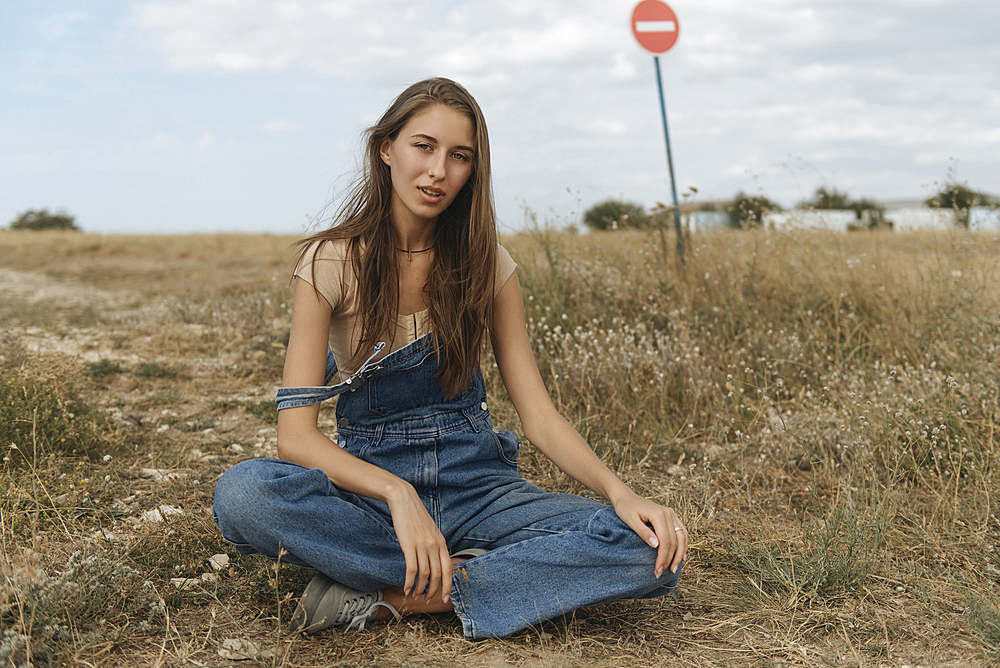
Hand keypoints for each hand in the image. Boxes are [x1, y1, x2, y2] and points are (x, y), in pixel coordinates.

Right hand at [385, 482, 452, 603]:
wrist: (404, 500)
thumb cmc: (416, 517)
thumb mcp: (431, 531)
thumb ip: (435, 545)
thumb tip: (435, 562)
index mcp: (441, 542)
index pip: (449, 569)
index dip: (448, 586)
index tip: (445, 598)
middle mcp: (434, 545)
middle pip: (438, 575)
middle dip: (434, 591)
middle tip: (428, 600)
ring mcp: (422, 545)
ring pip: (425, 574)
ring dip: (420, 589)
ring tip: (415, 595)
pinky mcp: (409, 545)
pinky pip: (412, 569)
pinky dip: (409, 582)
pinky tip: (406, 588)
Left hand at [611, 491, 687, 577]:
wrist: (626, 497)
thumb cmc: (625, 509)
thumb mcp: (630, 521)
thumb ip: (643, 532)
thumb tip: (656, 546)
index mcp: (658, 514)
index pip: (666, 541)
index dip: (663, 557)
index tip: (657, 570)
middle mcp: (668, 513)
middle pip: (675, 541)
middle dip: (670, 559)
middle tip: (662, 573)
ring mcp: (671, 514)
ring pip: (682, 537)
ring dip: (680, 554)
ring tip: (674, 569)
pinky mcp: (671, 516)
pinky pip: (682, 532)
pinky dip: (683, 545)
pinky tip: (681, 556)